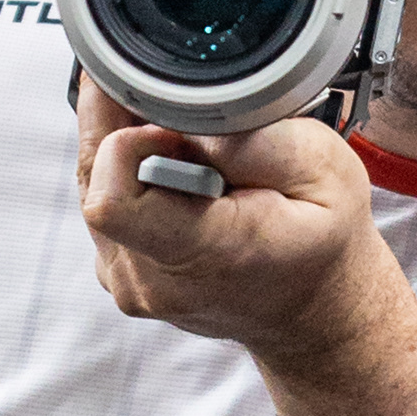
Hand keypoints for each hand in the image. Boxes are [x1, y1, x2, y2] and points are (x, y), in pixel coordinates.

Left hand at [75, 75, 403, 373]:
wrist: (314, 310)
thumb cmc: (322, 242)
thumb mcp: (323, 169)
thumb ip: (249, 135)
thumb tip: (181, 106)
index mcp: (200, 254)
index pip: (111, 198)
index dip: (128, 139)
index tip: (174, 123)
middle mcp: (150, 279)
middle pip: (95, 175)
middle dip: (133, 131)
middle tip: (192, 131)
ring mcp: (128, 281)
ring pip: (93, 182)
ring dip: (134, 154)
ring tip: (196, 164)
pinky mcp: (117, 272)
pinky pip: (104, 202)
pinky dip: (133, 180)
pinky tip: (182, 184)